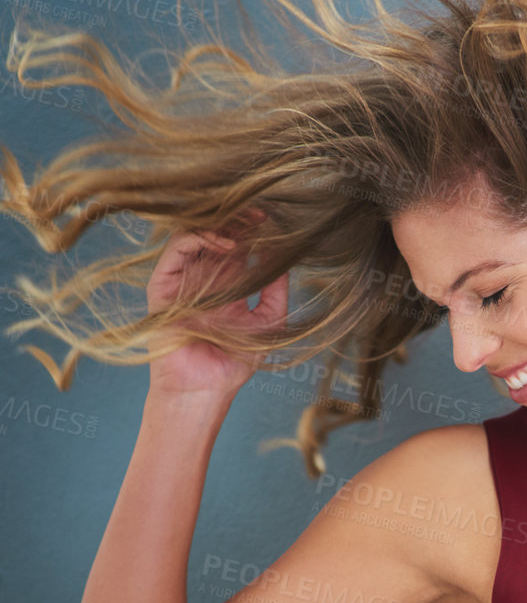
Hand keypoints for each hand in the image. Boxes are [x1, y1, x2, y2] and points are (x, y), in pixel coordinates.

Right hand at [146, 207, 287, 398]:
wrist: (204, 388)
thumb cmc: (234, 362)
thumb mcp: (268, 322)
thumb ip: (276, 292)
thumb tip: (286, 260)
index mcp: (227, 282)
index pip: (237, 242)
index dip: (253, 228)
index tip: (275, 221)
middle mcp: (203, 276)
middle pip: (216, 231)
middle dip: (238, 218)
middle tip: (261, 214)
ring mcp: (182, 278)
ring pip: (195, 233)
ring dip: (221, 223)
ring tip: (246, 225)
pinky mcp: (163, 285)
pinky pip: (177, 248)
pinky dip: (201, 237)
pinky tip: (227, 244)